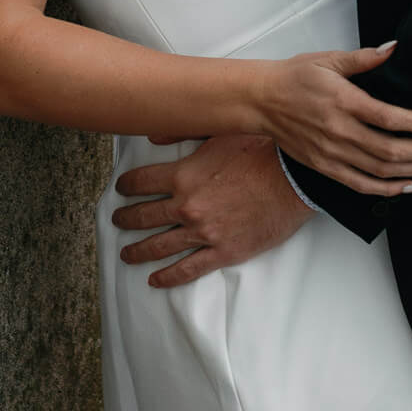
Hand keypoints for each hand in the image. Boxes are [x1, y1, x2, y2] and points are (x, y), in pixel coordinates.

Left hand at [113, 136, 311, 287]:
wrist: (293, 178)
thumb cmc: (261, 150)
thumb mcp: (219, 131)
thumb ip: (183, 132)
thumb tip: (153, 135)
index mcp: (183, 175)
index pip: (141, 182)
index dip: (127, 185)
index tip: (120, 189)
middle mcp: (186, 206)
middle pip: (145, 216)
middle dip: (127, 218)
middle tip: (117, 220)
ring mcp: (203, 232)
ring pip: (160, 246)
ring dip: (139, 250)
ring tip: (127, 253)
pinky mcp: (223, 251)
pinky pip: (188, 269)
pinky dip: (168, 276)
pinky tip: (155, 279)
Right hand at [246, 41, 411, 194]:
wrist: (259, 101)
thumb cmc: (294, 77)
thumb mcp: (328, 59)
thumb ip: (364, 58)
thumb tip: (394, 48)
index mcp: (343, 101)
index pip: (391, 118)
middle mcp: (339, 132)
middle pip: (392, 150)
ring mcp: (332, 154)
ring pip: (382, 170)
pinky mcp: (325, 168)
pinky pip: (361, 185)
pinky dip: (388, 189)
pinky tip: (411, 185)